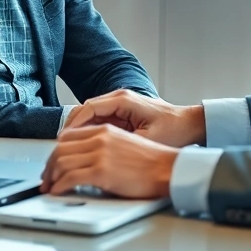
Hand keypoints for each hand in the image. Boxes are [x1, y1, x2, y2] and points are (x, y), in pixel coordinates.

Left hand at [41, 124, 178, 197]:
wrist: (168, 169)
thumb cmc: (153, 162)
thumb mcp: (125, 144)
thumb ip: (104, 147)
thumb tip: (86, 162)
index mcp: (105, 130)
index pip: (69, 136)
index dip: (56, 152)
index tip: (53, 164)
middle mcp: (100, 139)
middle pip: (61, 149)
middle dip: (49, 166)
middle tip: (46, 179)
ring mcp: (100, 154)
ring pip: (62, 162)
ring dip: (51, 178)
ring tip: (50, 189)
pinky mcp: (101, 171)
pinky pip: (70, 178)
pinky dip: (59, 187)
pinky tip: (58, 192)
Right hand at [63, 89, 204, 147]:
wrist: (190, 125)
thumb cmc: (174, 130)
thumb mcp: (147, 139)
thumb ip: (123, 142)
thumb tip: (99, 151)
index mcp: (123, 100)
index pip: (88, 108)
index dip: (73, 125)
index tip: (63, 141)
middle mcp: (119, 99)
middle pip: (85, 111)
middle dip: (71, 130)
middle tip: (60, 149)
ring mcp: (120, 106)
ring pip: (90, 117)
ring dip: (79, 133)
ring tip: (68, 151)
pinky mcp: (122, 114)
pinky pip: (99, 122)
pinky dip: (89, 134)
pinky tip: (84, 149)